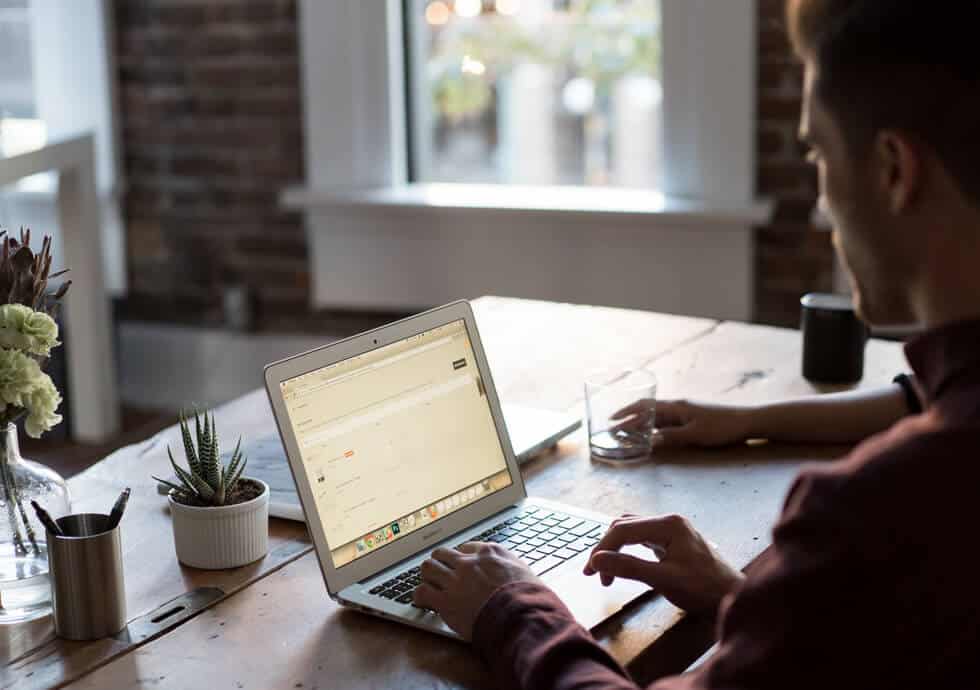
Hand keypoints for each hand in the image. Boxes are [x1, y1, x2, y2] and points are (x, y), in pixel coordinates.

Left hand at [413, 542, 540, 639]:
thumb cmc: (529, 597)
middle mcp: (469, 562)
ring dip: (428, 576)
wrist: (521, 616)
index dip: (462, 558)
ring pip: (428, 568)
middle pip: (442, 554)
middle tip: (441, 574)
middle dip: (440, 563)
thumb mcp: (525, 572)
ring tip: (430, 585)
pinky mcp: (445, 601)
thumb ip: (512, 567)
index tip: (462, 566)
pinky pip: (422, 592)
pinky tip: (423, 602)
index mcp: (489, 553)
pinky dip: (420, 597)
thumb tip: (513, 572)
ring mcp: (455, 580)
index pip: (466, 547)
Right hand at [583, 514, 742, 614]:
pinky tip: (623, 565)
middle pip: (624, 526)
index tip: (592, 572)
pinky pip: (641, 539)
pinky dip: (627, 551)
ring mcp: (671, 530)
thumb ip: (629, 567)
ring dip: (615, 549)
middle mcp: (668, 521)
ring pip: (631, 531)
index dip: (603, 549)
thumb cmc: (704, 589)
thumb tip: (597, 560)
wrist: (733, 598)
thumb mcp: (664, 580)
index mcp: (668, 524)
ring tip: (605, 572)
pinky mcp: (671, 542)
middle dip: (606, 549)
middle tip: (594, 574)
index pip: (623, 530)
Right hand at [613, 399, 753, 447]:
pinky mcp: (691, 417)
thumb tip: (649, 440)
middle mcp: (677, 406)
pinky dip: (653, 425)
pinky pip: (665, 420)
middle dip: (628, 417)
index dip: (626, 414)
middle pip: (647, 409)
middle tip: (613, 426)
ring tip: (626, 431)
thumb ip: (672, 437)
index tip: (611, 421)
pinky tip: (650, 433)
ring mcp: (684, 411)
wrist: (746, 422)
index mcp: (676, 407)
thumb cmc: (721, 427)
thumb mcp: (695, 435)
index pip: (645, 407)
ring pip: (656, 415)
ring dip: (640, 421)